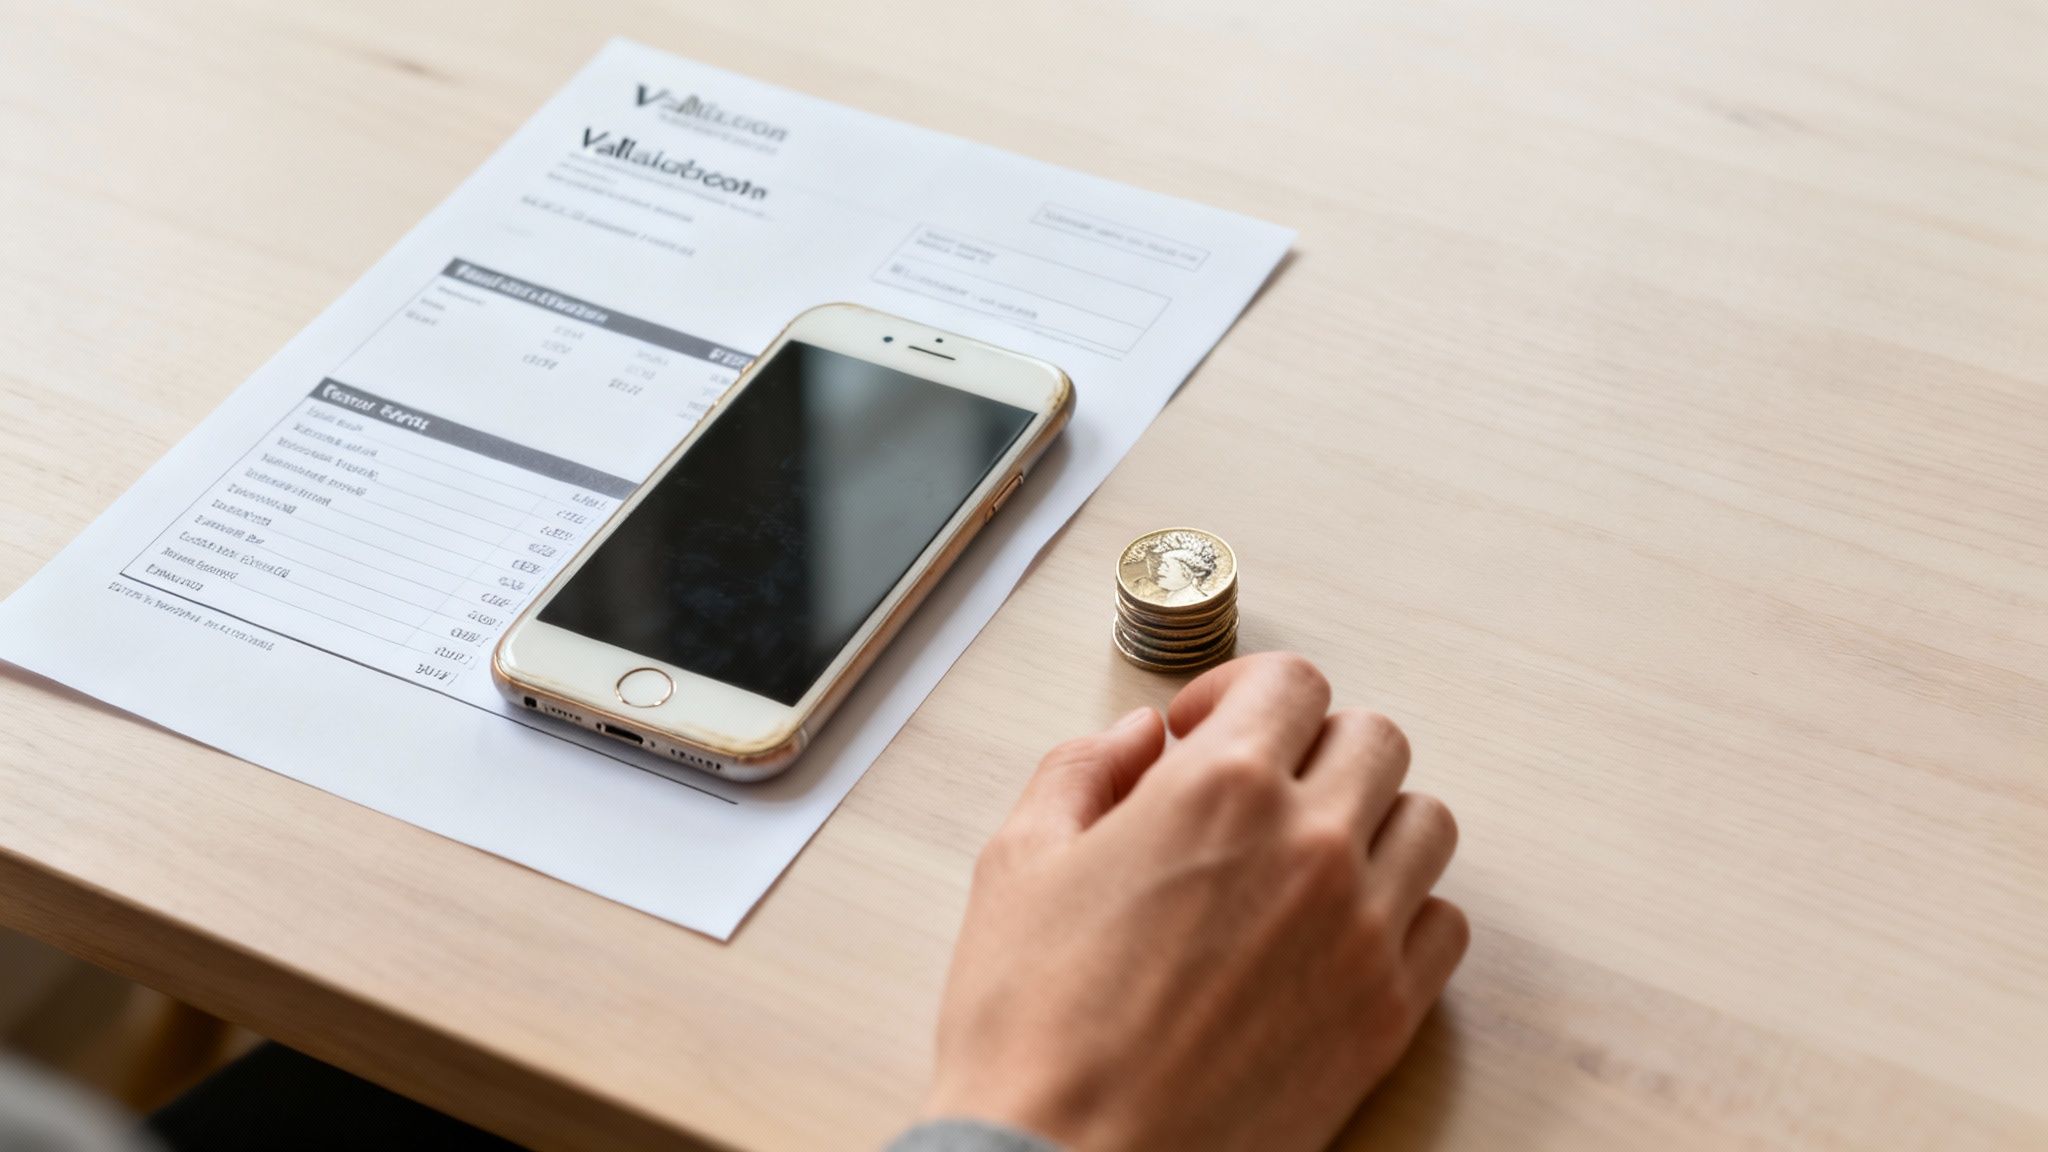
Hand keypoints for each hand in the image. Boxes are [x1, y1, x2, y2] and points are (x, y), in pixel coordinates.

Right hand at [923, 652, 1466, 1151]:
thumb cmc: (1034, 1030)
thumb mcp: (1017, 863)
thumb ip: (1082, 771)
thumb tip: (1135, 738)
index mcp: (1219, 789)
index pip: (1293, 681)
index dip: (1245, 692)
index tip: (1211, 727)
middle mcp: (1311, 845)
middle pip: (1374, 739)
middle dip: (1311, 747)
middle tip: (1259, 788)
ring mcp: (1362, 930)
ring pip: (1424, 822)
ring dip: (1371, 819)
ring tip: (1308, 853)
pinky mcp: (1387, 1013)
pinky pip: (1444, 923)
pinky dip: (1406, 909)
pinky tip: (1342, 927)